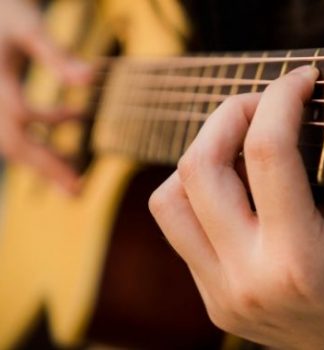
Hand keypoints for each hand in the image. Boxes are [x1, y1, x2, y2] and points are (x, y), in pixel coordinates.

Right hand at [0, 0, 90, 192]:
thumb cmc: (7, 17)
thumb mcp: (30, 29)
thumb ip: (56, 54)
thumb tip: (90, 78)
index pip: (18, 111)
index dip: (46, 121)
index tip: (79, 123)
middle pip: (14, 141)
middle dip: (47, 166)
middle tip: (78, 190)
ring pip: (13, 146)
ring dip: (44, 165)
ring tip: (75, 184)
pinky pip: (13, 140)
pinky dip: (39, 150)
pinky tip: (66, 153)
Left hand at [150, 66, 323, 348]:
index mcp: (303, 263)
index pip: (267, 154)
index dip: (281, 99)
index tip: (302, 79)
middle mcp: (250, 284)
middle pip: (199, 170)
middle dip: (229, 115)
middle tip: (265, 101)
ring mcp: (226, 299)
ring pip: (169, 202)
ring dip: (201, 157)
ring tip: (244, 141)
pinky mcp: (217, 304)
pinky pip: (182, 233)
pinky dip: (203, 195)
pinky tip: (244, 185)